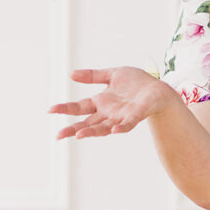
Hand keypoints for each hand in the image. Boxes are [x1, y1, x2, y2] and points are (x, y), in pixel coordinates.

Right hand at [48, 67, 178, 138]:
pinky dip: (120, 127)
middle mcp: (109, 113)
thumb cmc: (137, 82)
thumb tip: (71, 74)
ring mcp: (121, 116)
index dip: (66, 109)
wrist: (158, 88)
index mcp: (101, 102)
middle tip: (58, 135)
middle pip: (87, 123)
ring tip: (79, 135)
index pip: (79, 108)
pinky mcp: (136, 115)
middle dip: (73, 129)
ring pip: (103, 127)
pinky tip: (113, 130)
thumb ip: (93, 76)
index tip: (50, 109)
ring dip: (92, 132)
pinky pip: (127, 124)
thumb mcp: (113, 74)